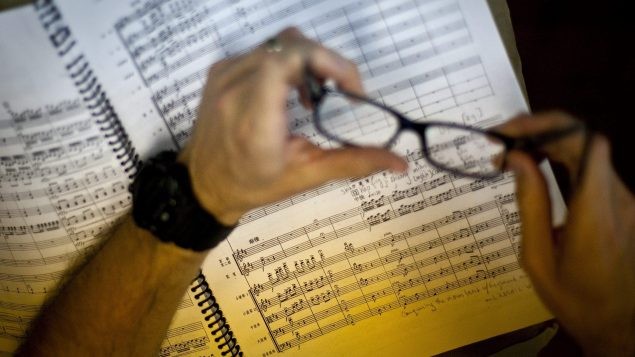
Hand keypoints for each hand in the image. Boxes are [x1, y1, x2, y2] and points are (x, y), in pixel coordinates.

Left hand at [178, 28, 406, 224]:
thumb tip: (400, 163)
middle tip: (341, 93)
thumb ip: (353, 163)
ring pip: (280, 43)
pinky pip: (264, 50)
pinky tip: (292, 92)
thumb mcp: (306, 175)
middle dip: (327, 62)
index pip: (286, 60)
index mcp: (254, 119)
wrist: (203, 184)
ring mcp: (224, 75)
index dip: (326, 61)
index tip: (349, 89)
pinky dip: (287, 63)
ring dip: (309, 61)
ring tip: (316, 95)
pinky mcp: (221, 69)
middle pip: (291, 46)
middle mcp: (234, 89)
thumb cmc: (254, 184)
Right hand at [496, 112, 634, 354]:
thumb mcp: (537, 257)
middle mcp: (618, 199)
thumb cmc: (574, 299)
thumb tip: (516, 159)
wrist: (619, 326)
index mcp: (595, 212)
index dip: (546, 125)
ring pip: (588, 152)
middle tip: (500, 142)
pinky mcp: (625, 205)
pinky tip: (536, 170)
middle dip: (539, 131)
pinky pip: (593, 170)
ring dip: (548, 145)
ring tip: (511, 157)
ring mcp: (626, 201)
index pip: (582, 142)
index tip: (507, 133)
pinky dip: (562, 161)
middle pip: (584, 140)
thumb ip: (530, 204)